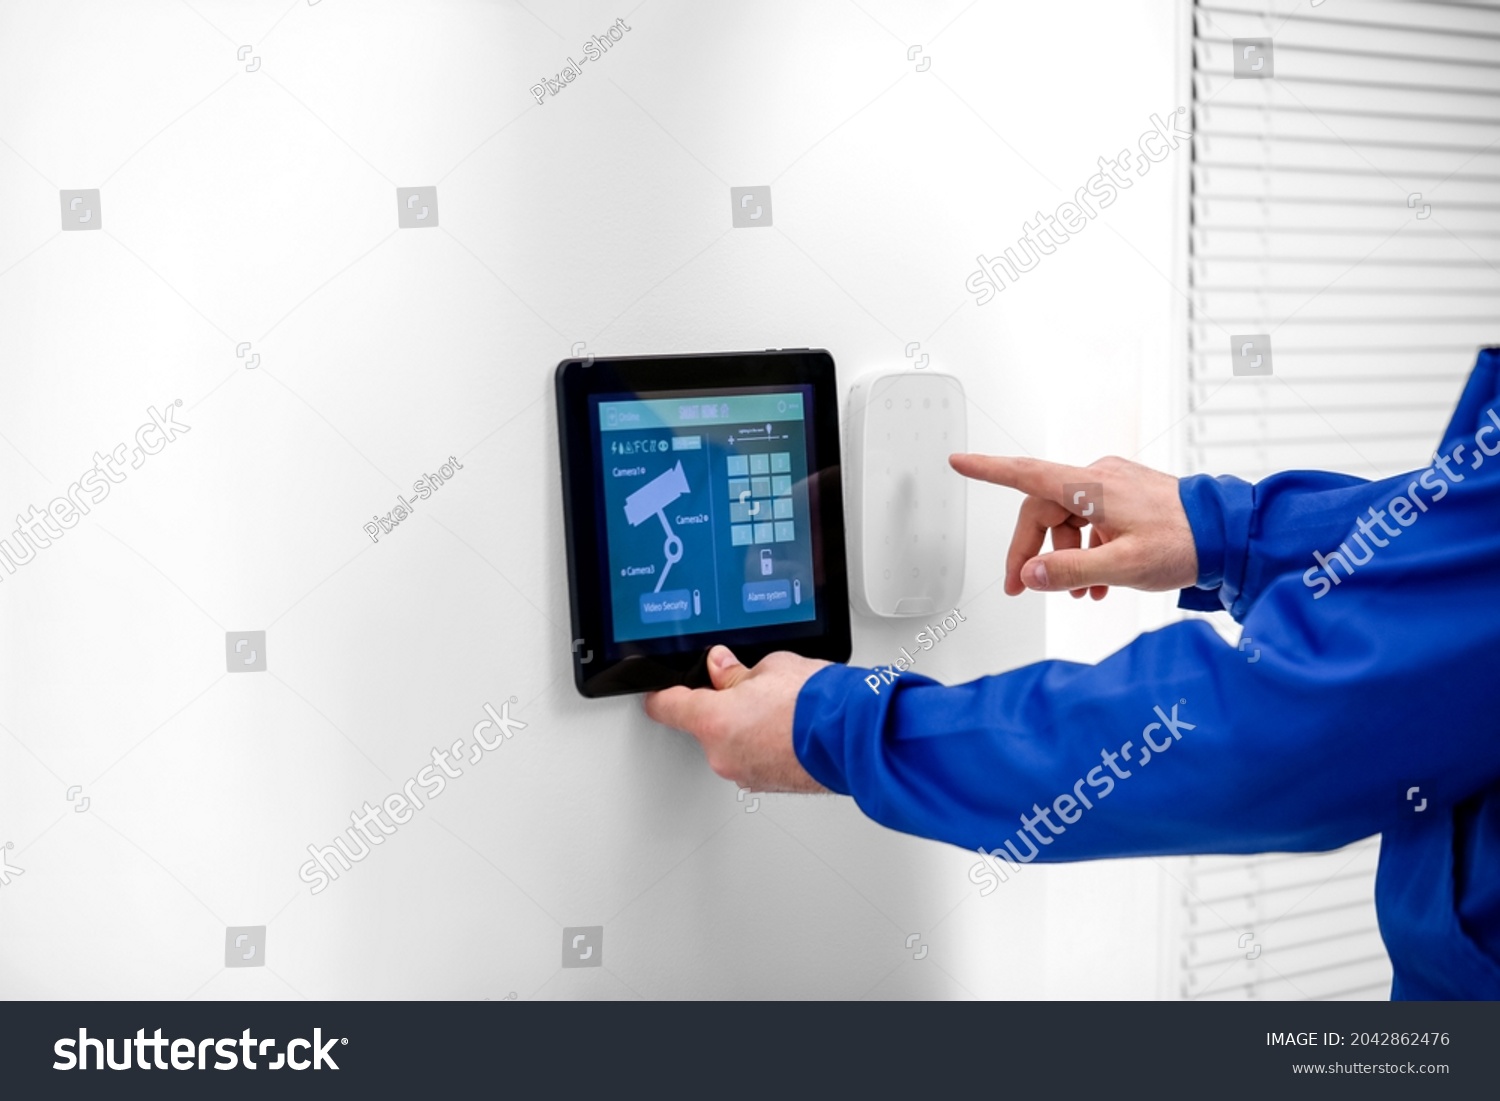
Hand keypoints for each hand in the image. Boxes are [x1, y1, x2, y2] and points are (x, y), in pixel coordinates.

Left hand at [644, 646, 829, 791]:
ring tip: (781, 707)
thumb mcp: (771, 667)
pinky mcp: (768, 785)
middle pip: (703, 725)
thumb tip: (720, 666)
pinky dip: (764, 745)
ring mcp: (745, 774)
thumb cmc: (816, 704)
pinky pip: (753, 759)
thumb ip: (736, 671)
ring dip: (745, 727)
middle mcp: (722, 754)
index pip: (666, 706)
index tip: (657, 690)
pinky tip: (789, 728)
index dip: (661, 693)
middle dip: (721, 706)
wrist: (854, 738)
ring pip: (731, 744)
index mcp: (712, 721)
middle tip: (750, 687)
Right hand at [949, 453, 1196, 598]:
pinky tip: (1100, 581)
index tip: (959, 462)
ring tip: (1080, 592)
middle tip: (1023, 587)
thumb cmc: (1186, 542)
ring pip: (1067, 519)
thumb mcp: (1123, 566)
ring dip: (1065, 556)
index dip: (988, 470)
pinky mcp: (1127, 496)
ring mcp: (1113, 485)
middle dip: (1032, 552)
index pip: (1026, 474)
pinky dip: (1087, 550)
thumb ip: (1070, 571)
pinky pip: (1091, 521)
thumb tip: (1029, 575)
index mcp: (1090, 486)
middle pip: (1043, 511)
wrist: (1230, 533)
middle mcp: (1097, 478)